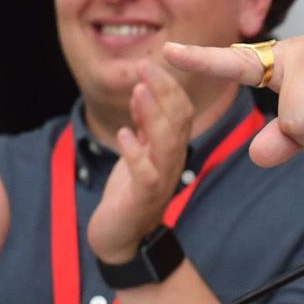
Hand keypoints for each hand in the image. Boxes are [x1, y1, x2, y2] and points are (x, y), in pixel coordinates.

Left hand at [87, 64, 191, 264]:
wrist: (121, 239)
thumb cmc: (129, 195)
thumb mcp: (139, 154)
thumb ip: (145, 127)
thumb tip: (144, 92)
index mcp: (172, 150)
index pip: (181, 112)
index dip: (170, 87)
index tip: (153, 63)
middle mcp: (172, 162)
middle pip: (178, 122)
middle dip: (164, 92)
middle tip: (146, 67)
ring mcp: (160, 181)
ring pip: (166, 144)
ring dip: (152, 116)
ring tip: (138, 92)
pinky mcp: (142, 198)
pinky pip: (145, 174)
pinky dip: (135, 153)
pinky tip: (124, 134)